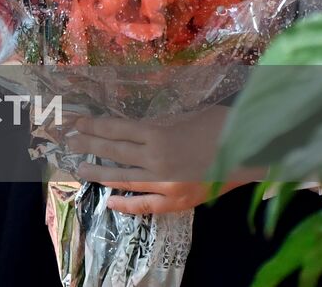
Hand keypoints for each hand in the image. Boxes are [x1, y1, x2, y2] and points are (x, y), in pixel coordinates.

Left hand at [69, 107, 253, 214]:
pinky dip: (127, 204)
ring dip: (99, 173)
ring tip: (80, 169)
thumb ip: (156, 124)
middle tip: (68, 142)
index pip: (114, 129)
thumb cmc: (220, 125)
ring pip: (124, 177)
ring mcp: (165, 182)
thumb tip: (132, 128)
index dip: (92, 126)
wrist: (253, 149)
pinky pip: (146, 205)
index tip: (75, 122)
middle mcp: (155, 158)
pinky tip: (109, 201)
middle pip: (113, 151)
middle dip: (88, 145)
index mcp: (156, 132)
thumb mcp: (183, 115)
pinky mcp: (178, 200)